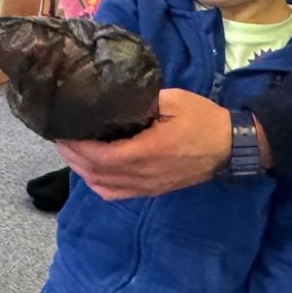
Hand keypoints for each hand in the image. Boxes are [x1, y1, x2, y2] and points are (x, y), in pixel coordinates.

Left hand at [56, 89, 231, 199]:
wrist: (231, 146)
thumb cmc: (203, 119)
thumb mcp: (173, 100)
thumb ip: (141, 101)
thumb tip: (111, 99)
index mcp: (148, 152)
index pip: (101, 157)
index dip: (77, 147)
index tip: (63, 131)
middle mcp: (144, 175)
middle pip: (96, 173)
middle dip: (73, 156)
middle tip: (60, 137)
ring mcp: (147, 186)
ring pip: (103, 186)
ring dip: (82, 169)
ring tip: (71, 150)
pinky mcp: (152, 190)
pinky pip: (115, 194)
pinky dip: (97, 183)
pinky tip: (90, 169)